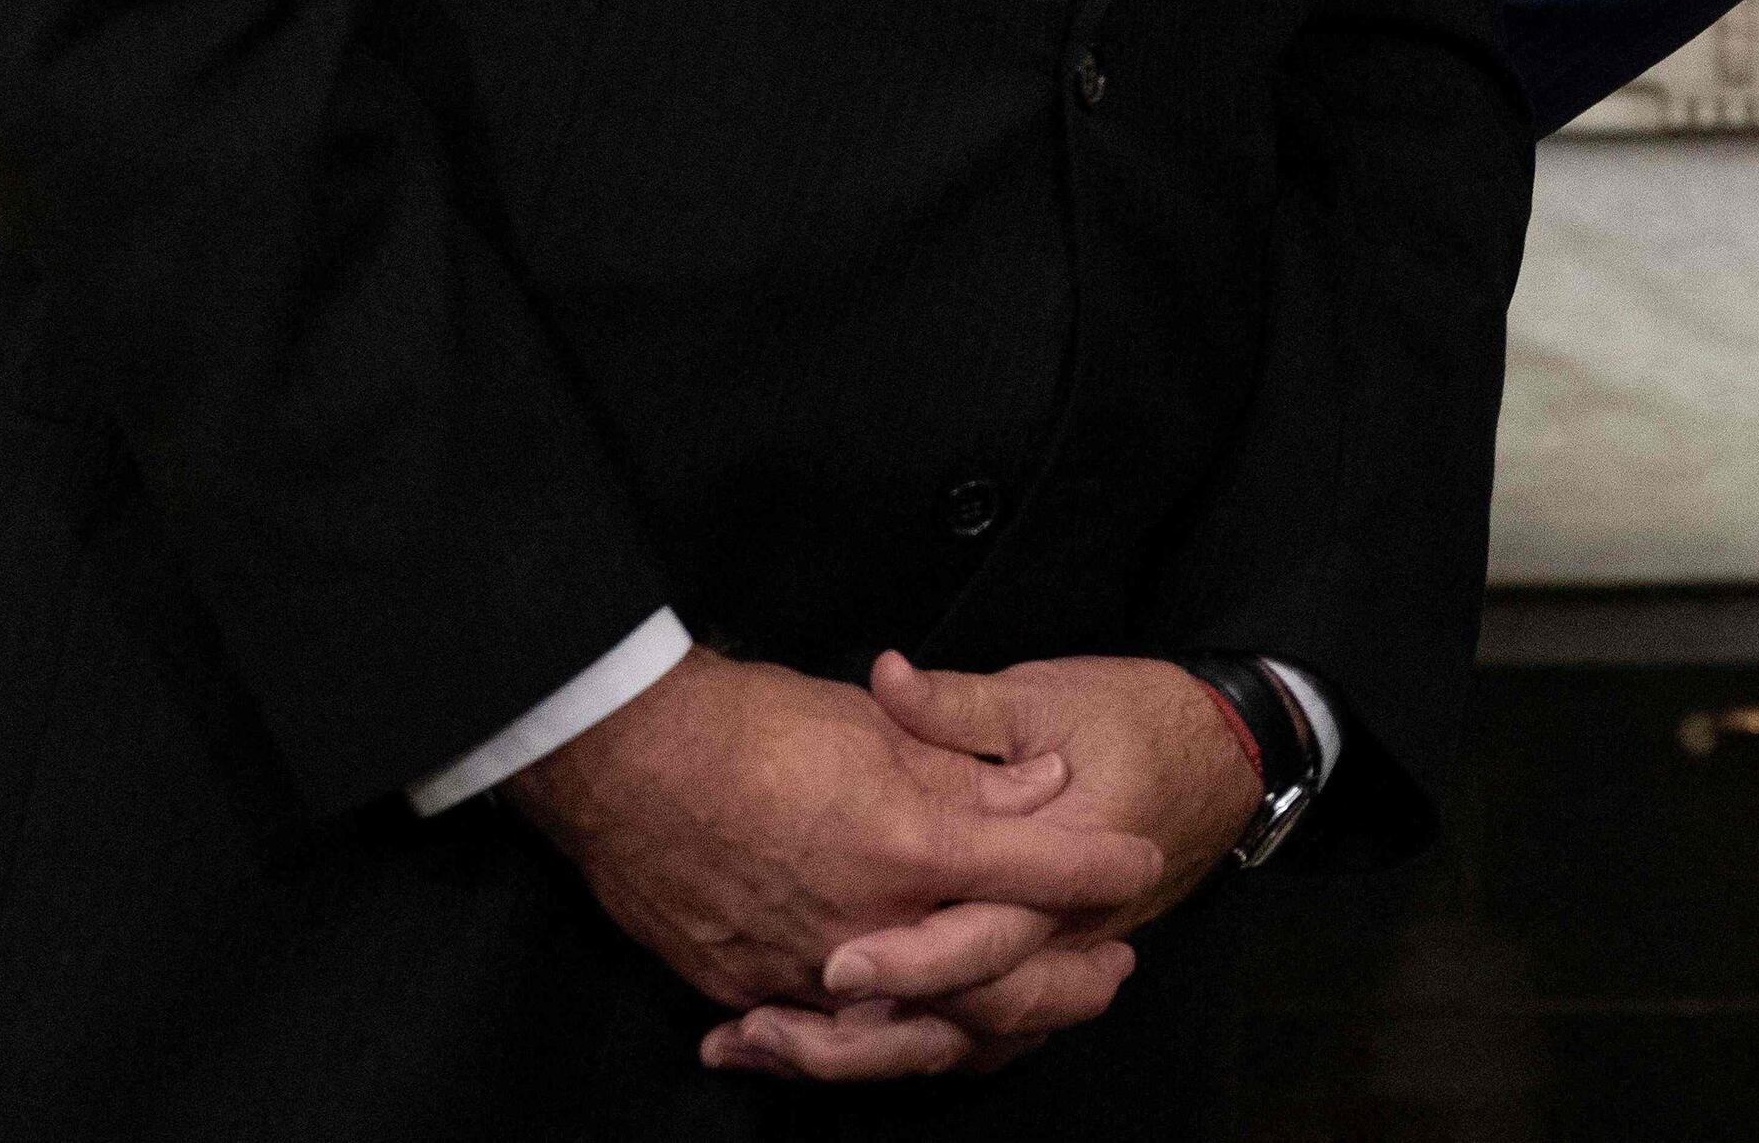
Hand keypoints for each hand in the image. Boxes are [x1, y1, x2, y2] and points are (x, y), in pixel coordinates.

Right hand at [501, 648, 1160, 1078]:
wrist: (620, 757)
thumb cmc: (744, 723)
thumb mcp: (875, 722)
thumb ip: (967, 764)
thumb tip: (1043, 786)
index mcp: (907, 845)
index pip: (1034, 868)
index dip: (1095, 867)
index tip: (1137, 862)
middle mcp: (866, 924)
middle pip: (992, 986)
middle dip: (1065, 985)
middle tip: (1112, 972)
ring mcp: (804, 970)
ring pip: (917, 1029)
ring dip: (987, 1023)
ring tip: (1034, 1012)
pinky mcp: (748, 988)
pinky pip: (833, 1035)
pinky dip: (886, 1036)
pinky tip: (915, 1028)